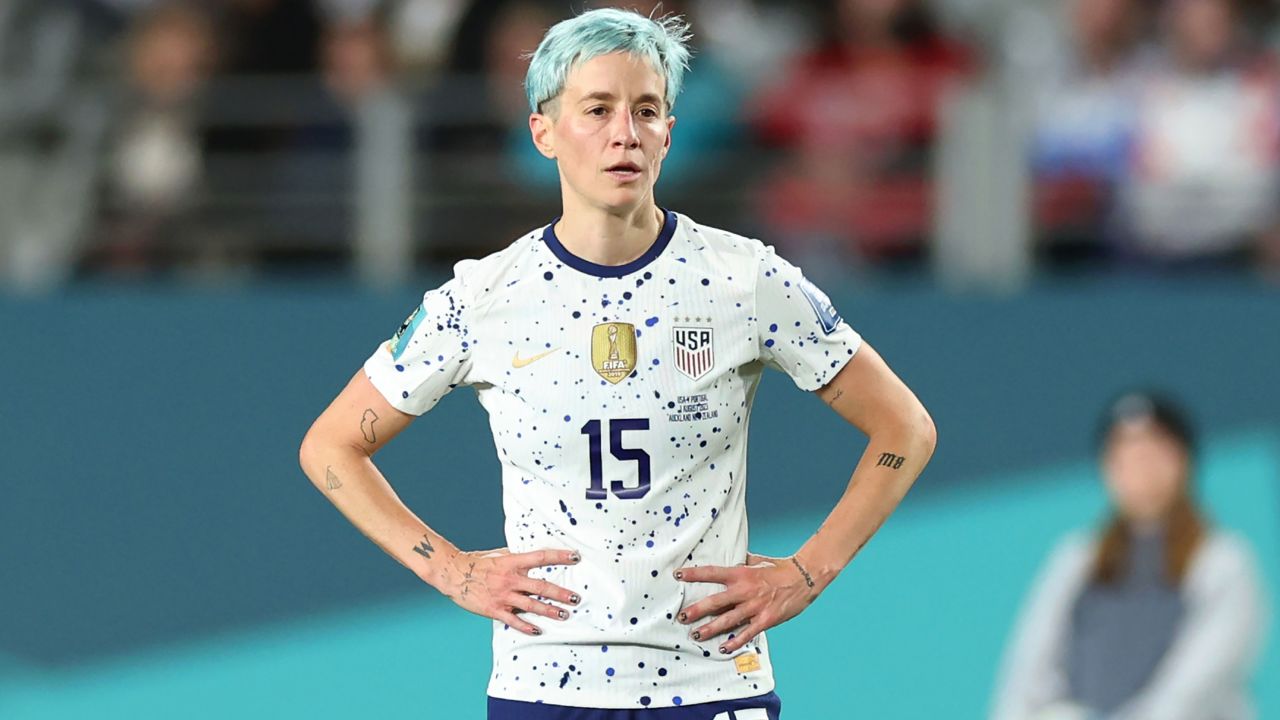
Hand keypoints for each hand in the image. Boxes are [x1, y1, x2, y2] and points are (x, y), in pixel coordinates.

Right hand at [439, 547, 581, 635]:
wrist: (454, 574)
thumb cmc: (478, 561)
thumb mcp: (500, 555)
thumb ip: (517, 558)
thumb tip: (534, 556)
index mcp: (512, 562)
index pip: (541, 557)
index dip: (559, 556)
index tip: (575, 557)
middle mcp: (510, 579)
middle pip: (541, 587)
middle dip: (560, 593)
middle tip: (576, 598)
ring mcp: (503, 596)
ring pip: (531, 605)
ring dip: (549, 611)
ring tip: (564, 615)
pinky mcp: (495, 609)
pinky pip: (513, 620)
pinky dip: (526, 626)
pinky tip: (538, 630)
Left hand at [675, 552, 817, 653]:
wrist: (803, 578)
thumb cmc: (779, 568)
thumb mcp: (757, 561)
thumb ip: (741, 562)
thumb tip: (729, 558)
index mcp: (741, 573)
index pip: (712, 572)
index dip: (694, 574)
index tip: (678, 574)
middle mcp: (745, 590)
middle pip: (715, 601)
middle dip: (696, 610)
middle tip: (682, 616)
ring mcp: (755, 606)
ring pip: (727, 620)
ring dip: (710, 629)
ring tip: (696, 634)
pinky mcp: (765, 619)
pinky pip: (747, 633)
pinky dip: (734, 641)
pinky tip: (723, 647)